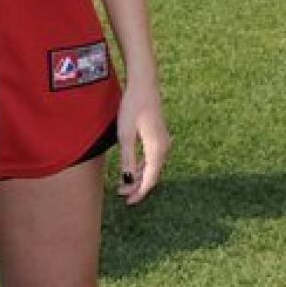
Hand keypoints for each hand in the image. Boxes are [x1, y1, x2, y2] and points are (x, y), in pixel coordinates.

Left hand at [116, 79, 169, 205]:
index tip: (128, 202)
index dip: (139, 193)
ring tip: (123, 184)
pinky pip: (153, 157)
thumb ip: (127, 159)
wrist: (143, 84)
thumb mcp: (125, 135)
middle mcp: (164, 147)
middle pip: (152, 174)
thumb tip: (128, 181)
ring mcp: (163, 140)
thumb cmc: (133, 107)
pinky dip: (142, 166)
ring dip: (139, 176)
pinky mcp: (159, 135)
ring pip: (152, 166)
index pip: (150, 179)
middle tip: (120, 194)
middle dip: (137, 186)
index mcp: (157, 149)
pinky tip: (132, 169)